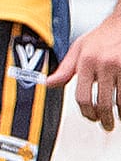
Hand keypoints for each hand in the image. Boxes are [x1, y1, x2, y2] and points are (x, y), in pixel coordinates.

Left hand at [46, 10, 120, 129]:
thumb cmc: (103, 35)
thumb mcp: (79, 49)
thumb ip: (65, 69)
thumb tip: (47, 84)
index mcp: (87, 61)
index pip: (82, 96)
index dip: (86, 112)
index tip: (90, 117)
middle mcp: (105, 64)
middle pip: (103, 103)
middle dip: (104, 119)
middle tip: (106, 125)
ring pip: (120, 101)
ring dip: (119, 114)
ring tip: (118, 118)